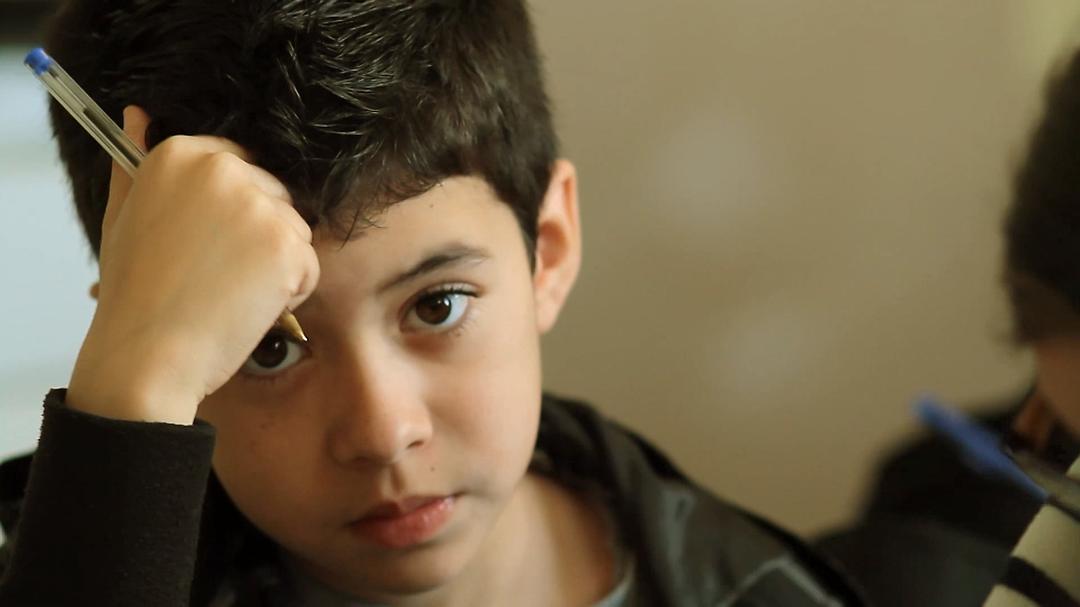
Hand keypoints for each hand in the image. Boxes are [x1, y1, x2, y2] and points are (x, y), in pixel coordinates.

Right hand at [67, 106, 319, 424]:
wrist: (148, 354)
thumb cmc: (136, 292)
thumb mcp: (125, 215)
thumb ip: (134, 161)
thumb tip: (137, 113)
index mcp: (181, 153)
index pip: (243, 163)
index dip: (238, 209)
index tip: (215, 242)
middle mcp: (222, 169)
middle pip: (277, 195)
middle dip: (261, 238)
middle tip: (216, 276)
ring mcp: (258, 205)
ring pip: (297, 231)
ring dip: (277, 267)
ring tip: (229, 293)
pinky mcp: (286, 244)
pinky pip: (309, 267)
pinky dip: (290, 294)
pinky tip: (247, 308)